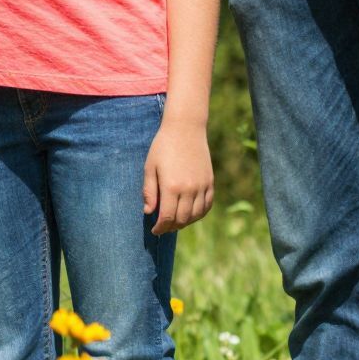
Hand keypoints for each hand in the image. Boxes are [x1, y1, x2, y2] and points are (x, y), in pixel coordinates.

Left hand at [142, 115, 212, 234]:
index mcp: (171, 186)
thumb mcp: (150, 167)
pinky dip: (199, 213)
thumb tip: (148, 212)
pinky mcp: (210, 182)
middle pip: (182, 219)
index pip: (167, 217)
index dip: (160, 228)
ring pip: (196, 215)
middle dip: (171, 227)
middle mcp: (189, 189)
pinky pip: (207, 205)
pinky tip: (191, 213)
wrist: (185, 128)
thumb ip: (149, 191)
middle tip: (164, 227)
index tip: (155, 231)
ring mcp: (202, 186)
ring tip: (175, 221)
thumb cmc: (163, 146)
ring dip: (185, 222)